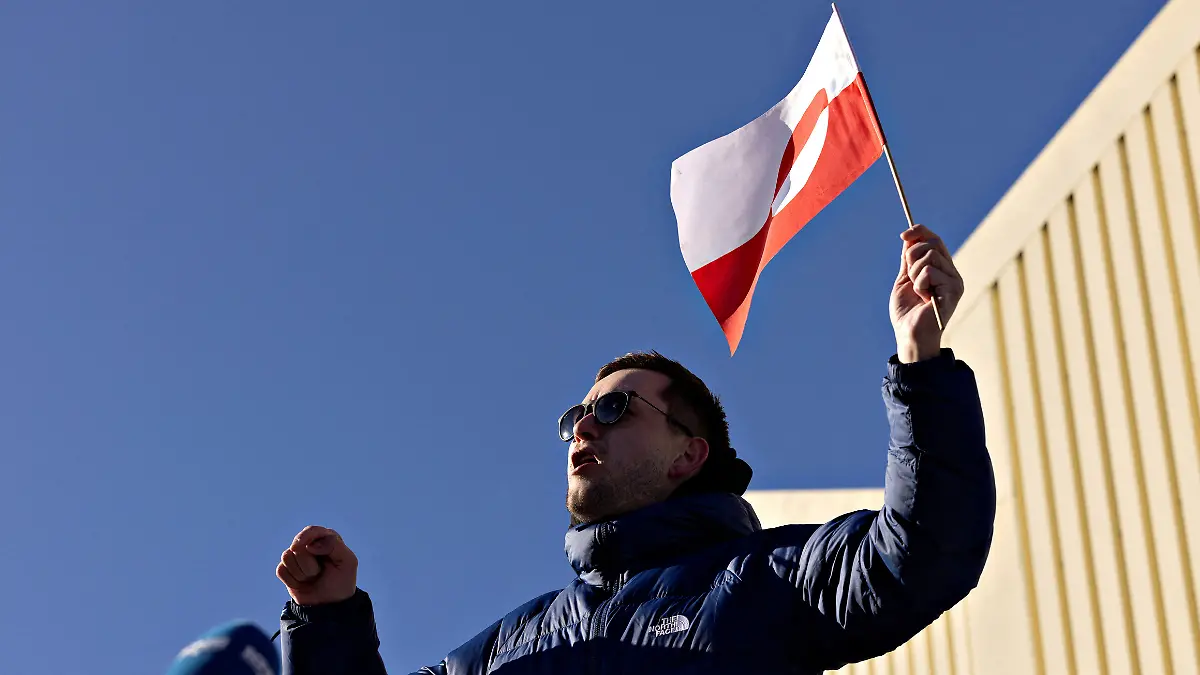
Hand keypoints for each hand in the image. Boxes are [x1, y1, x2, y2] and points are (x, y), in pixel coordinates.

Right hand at [276, 525, 357, 605]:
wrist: (330, 605)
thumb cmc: (341, 581)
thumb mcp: (348, 562)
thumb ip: (334, 546)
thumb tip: (310, 545)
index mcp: (327, 539)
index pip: (311, 531)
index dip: (306, 537)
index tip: (305, 547)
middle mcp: (310, 544)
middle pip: (297, 545)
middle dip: (308, 563)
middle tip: (319, 572)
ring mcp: (297, 557)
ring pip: (287, 556)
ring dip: (301, 572)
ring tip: (312, 577)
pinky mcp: (286, 569)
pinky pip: (281, 570)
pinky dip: (292, 580)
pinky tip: (302, 583)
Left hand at [890, 225, 963, 362]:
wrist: (908, 334)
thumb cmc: (907, 312)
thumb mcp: (905, 280)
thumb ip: (909, 260)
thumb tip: (910, 237)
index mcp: (942, 269)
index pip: (935, 240)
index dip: (920, 232)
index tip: (903, 235)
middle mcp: (951, 273)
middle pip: (933, 242)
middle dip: (912, 255)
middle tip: (909, 276)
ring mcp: (955, 281)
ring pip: (930, 255)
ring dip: (914, 272)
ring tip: (918, 291)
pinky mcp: (954, 290)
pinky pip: (930, 271)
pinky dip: (919, 283)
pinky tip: (923, 298)